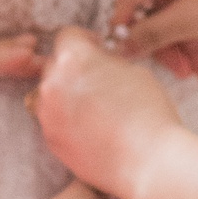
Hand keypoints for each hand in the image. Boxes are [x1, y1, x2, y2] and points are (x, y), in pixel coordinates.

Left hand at [31, 29, 182, 198]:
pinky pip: (52, 120)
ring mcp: (48, 114)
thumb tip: (98, 59)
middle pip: (54, 65)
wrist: (149, 162)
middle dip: (73, 68)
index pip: (67, 36)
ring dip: (64, 94)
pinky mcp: (50, 140)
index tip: (96, 48)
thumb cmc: (149, 114)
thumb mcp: (134, 70)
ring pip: (48, 94)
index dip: (85, 40)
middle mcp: (52, 83)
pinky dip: (65, 119)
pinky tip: (90, 127)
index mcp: (74, 58)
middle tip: (96, 80)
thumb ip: (106, 61)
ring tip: (92, 106)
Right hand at [111, 0, 197, 60]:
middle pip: (157, 7)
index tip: (124, 56)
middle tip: (181, 73)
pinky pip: (194, 9)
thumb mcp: (194, 21)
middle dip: (170, 44)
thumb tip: (120, 46)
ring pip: (177, 13)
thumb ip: (153, 33)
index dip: (127, 27)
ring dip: (189, 46)